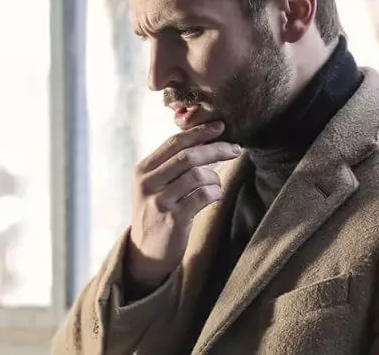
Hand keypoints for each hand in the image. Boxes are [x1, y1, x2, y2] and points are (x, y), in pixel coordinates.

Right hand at [124, 120, 240, 294]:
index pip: (174, 142)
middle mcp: (148, 182)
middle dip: (216, 149)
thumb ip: (171, 165)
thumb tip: (204, 141)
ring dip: (215, 177)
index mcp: (143, 169)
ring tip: (216, 185)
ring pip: (198, 175)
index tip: (220, 126)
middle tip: (235, 149)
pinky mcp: (173, 219)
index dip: (199, 132)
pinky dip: (215, 193)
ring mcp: (159, 201)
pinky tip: (214, 196)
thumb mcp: (154, 186)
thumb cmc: (156, 213)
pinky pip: (203, 196)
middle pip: (188, 156)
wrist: (145, 252)